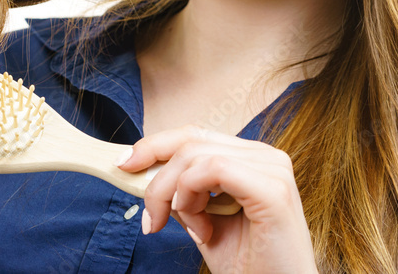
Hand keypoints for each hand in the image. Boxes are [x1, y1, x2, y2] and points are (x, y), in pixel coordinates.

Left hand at [117, 125, 317, 273]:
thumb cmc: (247, 263)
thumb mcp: (201, 219)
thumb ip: (180, 192)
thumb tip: (140, 170)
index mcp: (251, 159)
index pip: (194, 135)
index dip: (155, 145)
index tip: (124, 164)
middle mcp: (265, 156)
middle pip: (190, 140)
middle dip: (156, 175)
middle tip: (149, 216)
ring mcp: (272, 168)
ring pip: (195, 155)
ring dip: (176, 194)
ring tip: (191, 228)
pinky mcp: (273, 188)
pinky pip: (213, 169)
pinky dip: (192, 194)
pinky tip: (201, 226)